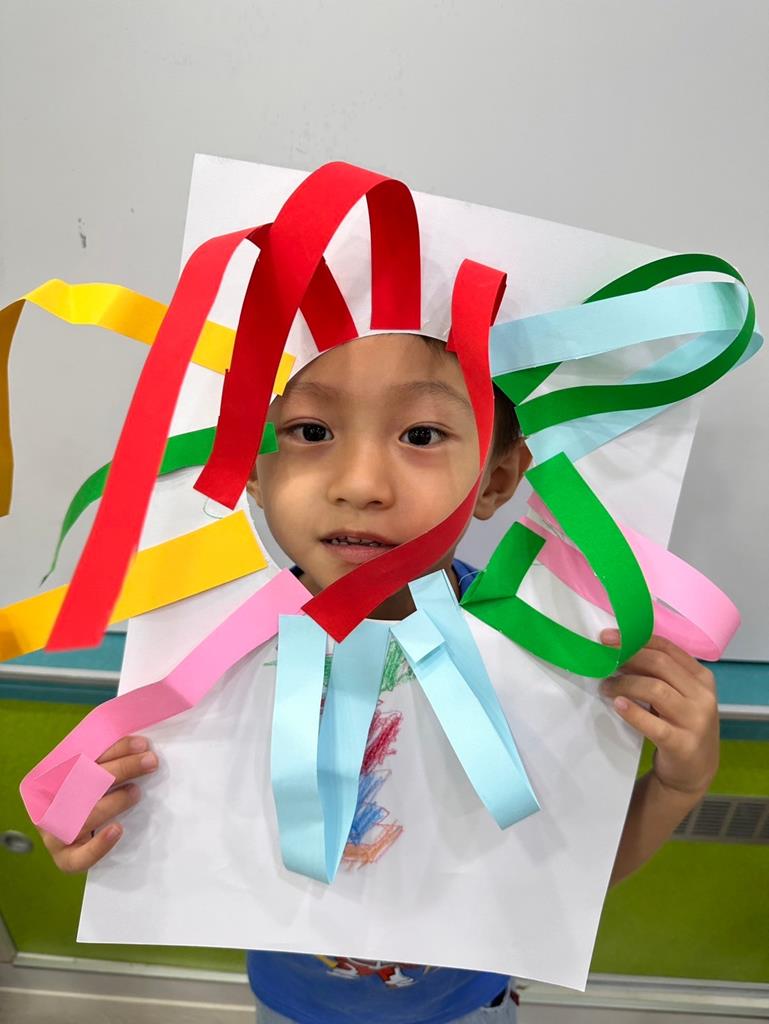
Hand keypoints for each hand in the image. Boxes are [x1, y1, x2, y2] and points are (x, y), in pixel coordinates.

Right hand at [38, 735, 157, 872]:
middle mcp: (50, 804)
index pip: (86, 757)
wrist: (73, 843)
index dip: (115, 750)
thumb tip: (140, 747)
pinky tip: (117, 830)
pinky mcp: (65, 858)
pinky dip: (99, 845)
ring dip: (114, 801)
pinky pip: (80, 857)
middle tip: (150, 762)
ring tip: (135, 792)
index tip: (141, 745)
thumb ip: (107, 764)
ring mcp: (55, 833)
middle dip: (122, 769)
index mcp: (54, 779)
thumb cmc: (88, 802)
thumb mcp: (92, 778)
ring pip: (85, 816)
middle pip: (85, 782)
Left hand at [599, 632, 718, 798]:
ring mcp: (695, 721)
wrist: (695, 770)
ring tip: (606, 687)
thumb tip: (621, 650)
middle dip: (627, 657)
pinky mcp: (682, 744)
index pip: (668, 648)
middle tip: (604, 660)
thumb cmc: (681, 724)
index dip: (636, 640)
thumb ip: (660, 674)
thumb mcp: (679, 695)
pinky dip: (633, 712)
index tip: (608, 637)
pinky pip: (654, 724)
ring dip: (625, 684)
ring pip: (655, 689)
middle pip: (660, 664)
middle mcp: (702, 696)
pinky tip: (618, 705)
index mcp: (702, 678)